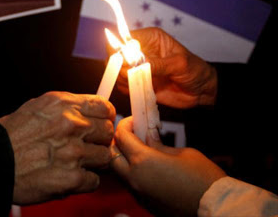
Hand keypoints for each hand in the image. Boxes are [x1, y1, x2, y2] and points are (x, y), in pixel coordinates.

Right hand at [0, 91, 115, 204]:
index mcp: (63, 105)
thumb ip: (66, 107)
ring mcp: (73, 152)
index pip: (104, 107)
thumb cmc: (12, 134)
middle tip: (87, 146)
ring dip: (94, 162)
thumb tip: (88, 110)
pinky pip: (94, 181)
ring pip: (105, 157)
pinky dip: (85, 181)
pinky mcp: (71, 178)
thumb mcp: (38, 107)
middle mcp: (72, 125)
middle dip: (100, 140)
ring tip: (77, 163)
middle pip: (108, 132)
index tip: (102, 123)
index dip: (105, 117)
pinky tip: (70, 177)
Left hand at [111, 117, 225, 215]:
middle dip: (118, 142)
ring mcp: (138, 193)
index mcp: (143, 161)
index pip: (121, 136)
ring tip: (140, 150)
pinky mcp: (144, 203)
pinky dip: (131, 173)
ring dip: (123, 159)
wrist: (215, 207)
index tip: (134, 120)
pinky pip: (130, 184)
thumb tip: (147, 137)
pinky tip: (147, 167)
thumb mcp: (181, 152)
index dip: (125, 124)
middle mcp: (135, 178)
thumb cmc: (203, 177)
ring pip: (118, 172)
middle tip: (132, 135)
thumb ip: (158, 143)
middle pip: (112, 156)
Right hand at [112, 27, 217, 108]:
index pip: (126, 38)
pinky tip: (138, 89)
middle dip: (119, 64)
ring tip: (139, 82)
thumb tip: (138, 63)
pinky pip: (122, 85)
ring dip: (122, 78)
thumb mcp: (179, 64)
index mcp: (150, 38)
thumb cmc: (195, 71)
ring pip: (116, 70)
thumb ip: (158, 64)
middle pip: (115, 53)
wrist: (202, 92)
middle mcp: (141, 52)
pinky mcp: (137, 83)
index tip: (127, 60)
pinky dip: (126, 88)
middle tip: (131, 73)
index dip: (121, 47)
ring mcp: (137, 68)